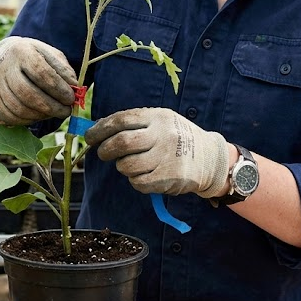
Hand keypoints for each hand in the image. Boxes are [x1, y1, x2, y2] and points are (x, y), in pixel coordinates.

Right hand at [0, 36, 77, 124]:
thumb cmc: (34, 57)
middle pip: (28, 94)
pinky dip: (28, 120)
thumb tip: (75, 89)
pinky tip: (40, 115)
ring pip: (19, 109)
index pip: (40, 73)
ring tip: (54, 113)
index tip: (71, 99)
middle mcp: (3, 67)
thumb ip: (64, 71)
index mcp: (21, 51)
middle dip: (51, 107)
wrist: (4, 57)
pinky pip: (10, 117)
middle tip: (66, 111)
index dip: (58, 89)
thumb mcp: (51, 55)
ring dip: (41, 115)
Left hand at [84, 107, 229, 196]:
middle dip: (105, 150)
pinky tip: (144, 174)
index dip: (100, 130)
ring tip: (129, 163)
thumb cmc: (176, 137)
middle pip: (121, 143)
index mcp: (157, 117)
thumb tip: (96, 128)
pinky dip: (135, 180)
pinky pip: (138, 182)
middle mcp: (162, 135)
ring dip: (122, 166)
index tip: (89, 137)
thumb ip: (132, 123)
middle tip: (103, 153)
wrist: (210, 158)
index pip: (121, 120)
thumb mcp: (159, 121)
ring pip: (127, 165)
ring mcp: (166, 157)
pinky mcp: (169, 178)